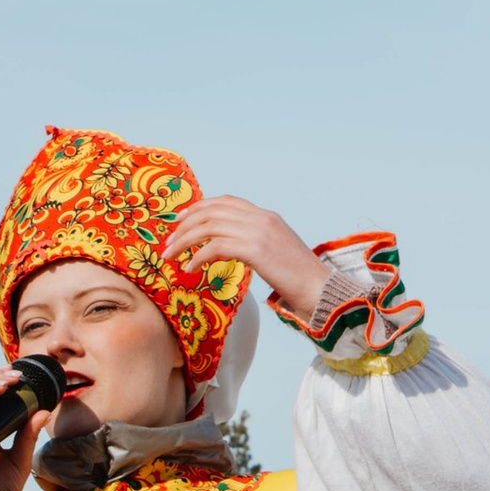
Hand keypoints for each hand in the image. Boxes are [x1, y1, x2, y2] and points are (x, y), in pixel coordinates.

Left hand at [166, 195, 339, 324]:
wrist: (320, 289)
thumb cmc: (298, 278)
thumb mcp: (275, 252)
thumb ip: (253, 243)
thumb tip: (225, 248)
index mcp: (266, 216)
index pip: (226, 201)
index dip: (200, 206)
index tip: (181, 219)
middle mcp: (261, 218)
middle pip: (212, 211)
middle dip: (186, 225)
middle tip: (169, 242)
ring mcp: (259, 232)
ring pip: (209, 227)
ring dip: (185, 241)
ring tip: (172, 256)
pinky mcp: (256, 250)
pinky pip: (215, 247)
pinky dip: (198, 256)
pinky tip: (191, 269)